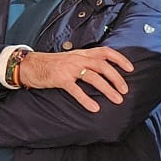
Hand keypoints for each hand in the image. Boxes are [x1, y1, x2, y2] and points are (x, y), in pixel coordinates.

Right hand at [19, 48, 134, 112]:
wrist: (30, 65)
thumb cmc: (53, 64)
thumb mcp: (72, 59)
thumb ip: (86, 62)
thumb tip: (104, 71)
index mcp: (82, 53)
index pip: (106, 52)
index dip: (120, 59)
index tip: (131, 69)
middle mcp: (78, 59)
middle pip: (103, 66)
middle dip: (117, 78)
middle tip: (125, 90)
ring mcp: (69, 68)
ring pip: (93, 77)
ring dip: (107, 89)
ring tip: (117, 100)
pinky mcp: (60, 79)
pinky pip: (76, 90)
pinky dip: (86, 99)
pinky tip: (94, 108)